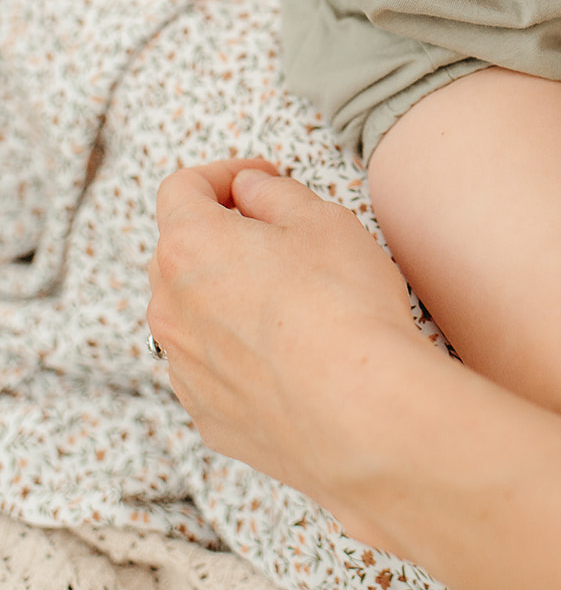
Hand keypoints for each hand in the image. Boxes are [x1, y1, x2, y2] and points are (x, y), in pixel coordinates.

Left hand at [148, 160, 421, 543]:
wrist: (361, 412)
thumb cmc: (343, 305)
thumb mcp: (322, 220)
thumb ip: (275, 194)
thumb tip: (250, 191)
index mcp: (189, 246)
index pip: (182, 189)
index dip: (222, 174)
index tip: (259, 178)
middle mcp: (169, 308)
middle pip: (178, 252)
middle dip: (220, 235)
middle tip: (276, 236)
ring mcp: (183, 368)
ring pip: (190, 314)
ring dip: (225, 296)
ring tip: (286, 300)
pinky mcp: (207, 415)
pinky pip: (210, 368)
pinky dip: (236, 351)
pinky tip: (286, 355)